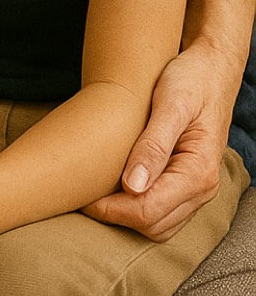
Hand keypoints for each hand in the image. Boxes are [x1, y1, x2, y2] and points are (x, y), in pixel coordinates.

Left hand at [84, 41, 232, 239]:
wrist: (213, 69)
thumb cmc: (192, 80)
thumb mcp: (171, 104)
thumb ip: (154, 145)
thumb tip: (133, 186)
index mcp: (199, 171)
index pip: (150, 210)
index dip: (112, 209)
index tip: (83, 196)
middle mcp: (203, 188)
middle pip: (153, 225)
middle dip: (116, 216)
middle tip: (82, 194)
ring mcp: (198, 189)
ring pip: (160, 225)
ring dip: (127, 216)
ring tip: (95, 192)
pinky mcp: (189, 183)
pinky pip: (165, 212)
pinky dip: (139, 208)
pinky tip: (116, 188)